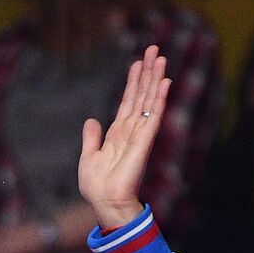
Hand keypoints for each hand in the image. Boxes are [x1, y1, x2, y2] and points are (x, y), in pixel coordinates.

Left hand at [79, 45, 168, 230]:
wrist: (105, 202)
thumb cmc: (97, 186)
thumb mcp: (88, 157)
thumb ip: (91, 138)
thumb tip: (91, 120)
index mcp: (118, 133)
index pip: (128, 101)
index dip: (133, 82)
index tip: (138, 62)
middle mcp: (131, 130)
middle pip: (141, 95)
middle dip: (147, 73)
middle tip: (154, 50)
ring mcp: (139, 135)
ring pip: (149, 101)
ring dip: (155, 79)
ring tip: (161, 58)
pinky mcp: (144, 142)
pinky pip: (154, 116)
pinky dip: (159, 100)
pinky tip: (165, 84)